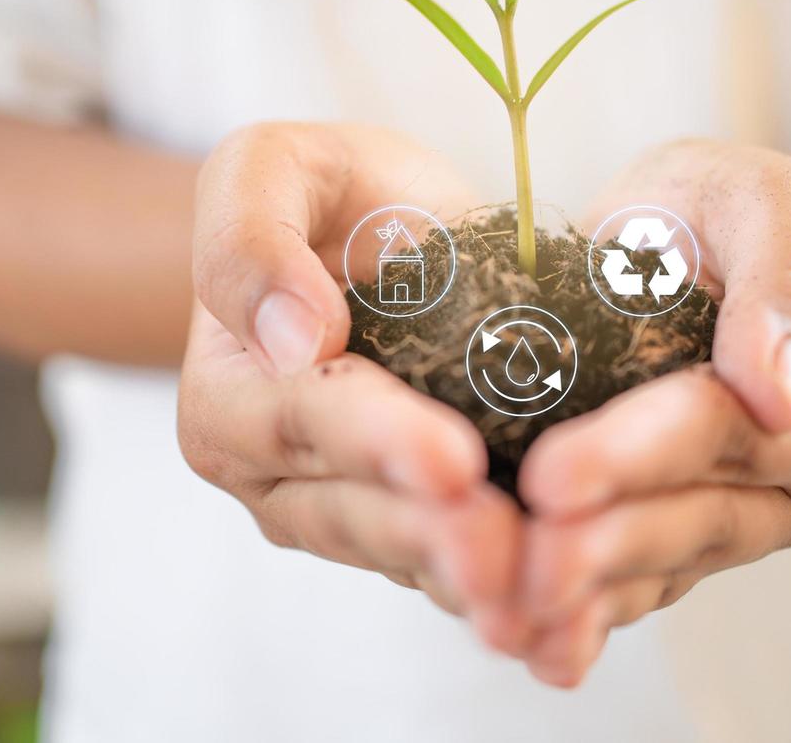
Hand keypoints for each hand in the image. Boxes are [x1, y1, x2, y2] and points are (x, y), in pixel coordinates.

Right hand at [178, 123, 521, 618]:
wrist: (385, 234)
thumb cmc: (328, 194)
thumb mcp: (273, 167)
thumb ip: (249, 236)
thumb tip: (291, 337)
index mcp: (230, 393)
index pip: (305, 420)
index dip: (378, 443)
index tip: (452, 463)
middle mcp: (274, 473)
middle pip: (356, 512)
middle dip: (433, 537)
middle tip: (508, 558)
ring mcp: (344, 509)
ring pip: (407, 557)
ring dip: (471, 583)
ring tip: (539, 606)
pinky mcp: (413, 526)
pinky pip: (451, 566)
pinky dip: (506, 591)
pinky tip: (561, 623)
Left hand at [494, 140, 790, 685]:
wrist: (686, 240)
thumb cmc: (724, 210)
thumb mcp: (760, 200)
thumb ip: (781, 278)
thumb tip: (783, 393)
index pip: (727, 432)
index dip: (638, 457)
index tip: (554, 478)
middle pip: (693, 517)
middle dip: (604, 542)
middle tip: (520, 560)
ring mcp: (735, 518)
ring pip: (661, 566)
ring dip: (586, 596)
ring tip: (510, 615)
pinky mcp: (678, 539)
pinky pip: (634, 585)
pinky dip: (580, 613)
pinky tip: (523, 636)